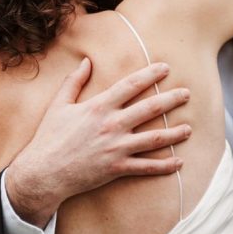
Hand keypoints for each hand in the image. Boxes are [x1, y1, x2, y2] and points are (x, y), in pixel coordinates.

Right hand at [5, 58, 190, 226]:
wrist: (43, 172)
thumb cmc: (49, 138)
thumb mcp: (59, 105)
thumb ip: (74, 82)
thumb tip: (86, 61)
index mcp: (98, 107)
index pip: (131, 85)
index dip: (150, 75)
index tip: (166, 68)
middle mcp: (112, 125)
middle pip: (150, 108)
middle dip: (171, 99)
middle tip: (187, 94)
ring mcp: (117, 148)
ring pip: (154, 138)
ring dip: (174, 133)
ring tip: (189, 129)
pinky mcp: (117, 168)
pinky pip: (146, 167)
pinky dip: (164, 165)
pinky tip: (179, 162)